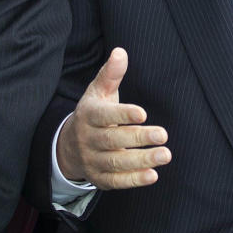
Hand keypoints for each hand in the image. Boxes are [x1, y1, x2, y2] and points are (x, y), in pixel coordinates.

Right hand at [56, 48, 170, 188]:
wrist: (68, 147)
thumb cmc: (92, 114)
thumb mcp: (97, 92)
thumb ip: (110, 74)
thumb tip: (121, 51)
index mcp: (88, 115)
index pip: (104, 115)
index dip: (122, 115)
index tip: (143, 113)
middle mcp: (88, 138)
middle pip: (112, 140)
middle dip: (138, 138)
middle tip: (163, 135)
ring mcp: (92, 160)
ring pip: (116, 162)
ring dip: (141, 159)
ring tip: (165, 154)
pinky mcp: (99, 178)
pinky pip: (116, 181)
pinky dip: (133, 179)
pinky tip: (153, 175)